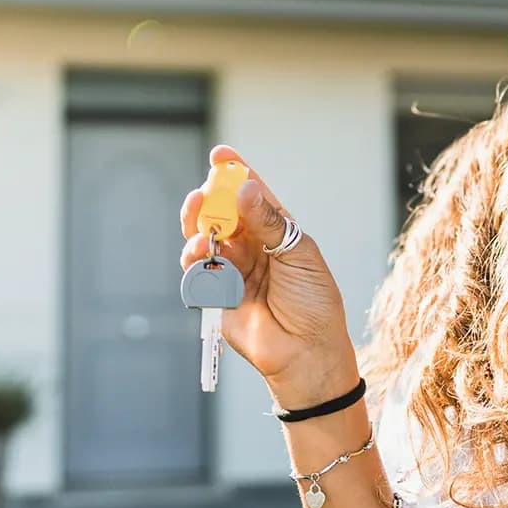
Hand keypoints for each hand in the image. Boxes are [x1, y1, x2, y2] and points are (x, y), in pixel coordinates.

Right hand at [179, 146, 358, 407]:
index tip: (221, 155)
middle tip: (204, 193)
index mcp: (276, 231)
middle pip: (221, 212)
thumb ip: (268, 223)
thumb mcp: (298, 255)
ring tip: (202, 226)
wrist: (307, 352)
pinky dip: (194, 259)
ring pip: (203, 237)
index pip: (252, 194)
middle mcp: (251, 246)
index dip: (235, 173)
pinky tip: (201, 254)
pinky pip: (196, 270)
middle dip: (209, 199)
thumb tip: (245, 188)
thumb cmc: (314, 303)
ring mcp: (232, 269)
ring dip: (198, 227)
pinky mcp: (216, 294)